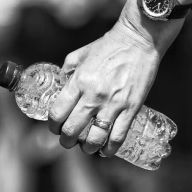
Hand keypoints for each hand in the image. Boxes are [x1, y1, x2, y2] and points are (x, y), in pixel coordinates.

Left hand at [47, 20, 161, 156]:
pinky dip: (109, 149)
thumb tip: (60, 86)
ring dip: (87, 148)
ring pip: (94, 138)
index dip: (53, 125)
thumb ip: (68, 71)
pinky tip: (105, 151)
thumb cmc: (108, 45)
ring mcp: (113, 104)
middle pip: (72, 129)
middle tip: (68, 141)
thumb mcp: (79, 54)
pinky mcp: (131, 109)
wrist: (138, 40)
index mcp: (78, 81)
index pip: (57, 113)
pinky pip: (118, 137)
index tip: (55, 127)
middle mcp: (93, 96)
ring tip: (86, 147)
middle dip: (66, 140)